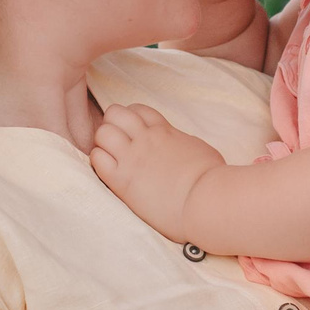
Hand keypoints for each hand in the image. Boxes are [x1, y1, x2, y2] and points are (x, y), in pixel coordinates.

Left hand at [90, 104, 226, 243]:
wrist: (205, 200)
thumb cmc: (212, 178)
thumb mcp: (198, 149)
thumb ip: (182, 143)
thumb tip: (180, 146)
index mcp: (164, 131)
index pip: (137, 109)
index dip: (130, 118)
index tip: (133, 133)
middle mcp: (145, 139)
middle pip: (114, 113)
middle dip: (111, 125)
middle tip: (117, 144)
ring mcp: (132, 158)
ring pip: (102, 133)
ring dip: (102, 143)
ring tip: (111, 158)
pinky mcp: (122, 181)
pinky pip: (97, 160)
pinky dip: (98, 162)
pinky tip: (109, 173)